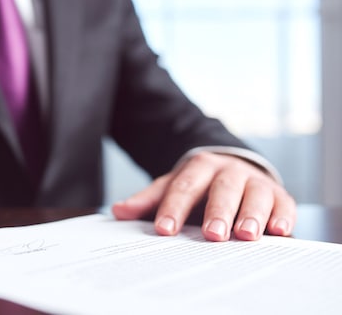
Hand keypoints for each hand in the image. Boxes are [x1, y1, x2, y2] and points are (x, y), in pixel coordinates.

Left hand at [112, 151, 295, 240]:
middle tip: (211, 234)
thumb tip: (118, 211)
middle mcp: (228, 171)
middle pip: (222, 189)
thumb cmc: (200, 185)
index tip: (164, 229)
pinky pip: (283, 204)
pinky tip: (278, 231)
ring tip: (245, 234)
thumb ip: (148, 200)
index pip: (184, 187)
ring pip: (255, 195)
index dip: (174, 208)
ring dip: (251, 214)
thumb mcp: (173, 187)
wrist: (235, 168)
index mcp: (199, 167)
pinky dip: (282, 216)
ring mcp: (255, 181)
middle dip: (217, 212)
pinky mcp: (279, 195)